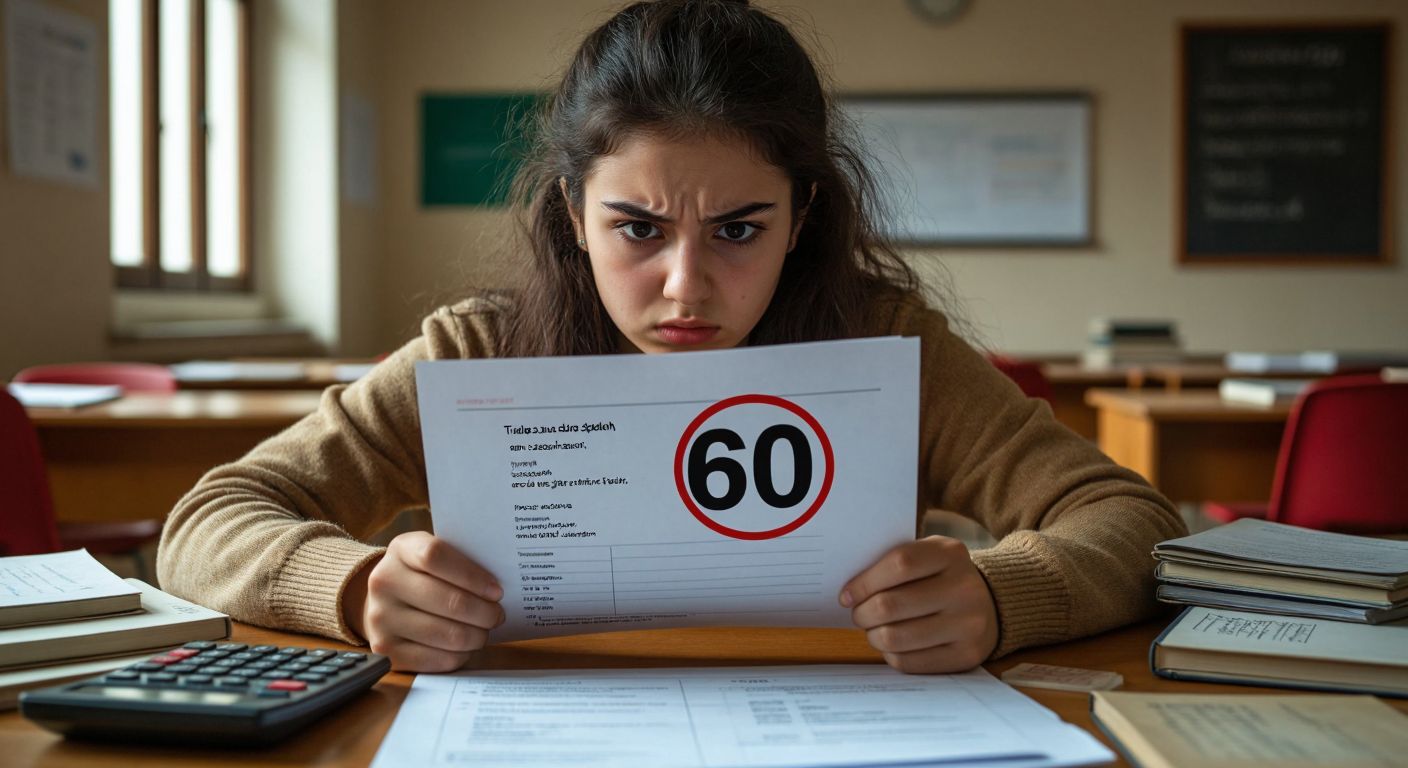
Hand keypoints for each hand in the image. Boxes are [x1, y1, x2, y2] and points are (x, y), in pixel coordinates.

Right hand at [343, 532, 503, 671]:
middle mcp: (384, 583)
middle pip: (449, 601)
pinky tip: (465, 647)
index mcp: (401, 550)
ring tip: (484, 631)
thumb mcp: (432, 553)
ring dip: (476, 636)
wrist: (380, 599)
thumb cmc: (420, 574)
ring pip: (448, 635)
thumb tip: (495, 588)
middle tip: (498, 615)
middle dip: (485, 613)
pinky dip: (460, 655)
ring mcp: (381, 619)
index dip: (472, 576)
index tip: (496, 590)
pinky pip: (437, 659)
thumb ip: (459, 561)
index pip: (437, 557)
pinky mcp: (386, 650)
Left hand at [840, 535, 998, 673]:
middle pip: (890, 605)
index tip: (847, 595)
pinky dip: (891, 654)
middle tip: (858, 614)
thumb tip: (850, 592)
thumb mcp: (930, 555)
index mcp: (951, 554)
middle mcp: (964, 588)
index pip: (899, 564)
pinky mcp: (966, 656)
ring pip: (896, 637)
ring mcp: (968, 625)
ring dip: (873, 636)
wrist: (992, 604)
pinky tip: (894, 645)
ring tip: (873, 630)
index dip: (864, 582)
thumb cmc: (943, 577)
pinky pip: (909, 662)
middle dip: (862, 613)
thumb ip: (896, 563)